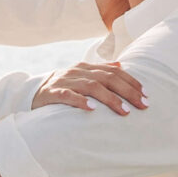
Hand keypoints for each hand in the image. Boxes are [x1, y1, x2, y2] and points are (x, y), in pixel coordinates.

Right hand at [31, 58, 145, 115]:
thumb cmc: (63, 86)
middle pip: (107, 78)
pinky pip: (68, 96)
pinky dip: (81, 101)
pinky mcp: (52, 94)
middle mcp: (77, 72)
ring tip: (124, 111)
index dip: (131, 81)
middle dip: (127, 91)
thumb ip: (100, 70)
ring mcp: (64, 82)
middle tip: (142, 104)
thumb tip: (121, 65)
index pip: (114, 71)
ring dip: (110, 99)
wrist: (31, 92)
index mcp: (86, 67)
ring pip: (91, 86)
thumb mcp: (81, 76)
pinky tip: (92, 109)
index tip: (146, 94)